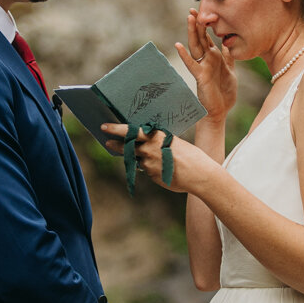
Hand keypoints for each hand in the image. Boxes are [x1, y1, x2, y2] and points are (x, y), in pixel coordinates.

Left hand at [101, 124, 217, 195]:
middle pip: (127, 146)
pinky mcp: (151, 175)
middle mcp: (149, 149)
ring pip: (137, 159)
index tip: (104, 127)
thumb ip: (158, 143)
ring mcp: (149, 164)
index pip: (131, 131)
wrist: (199, 174)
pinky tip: (163, 168)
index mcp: (155, 136)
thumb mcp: (174, 142)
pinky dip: (151, 168)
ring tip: (146, 156)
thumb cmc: (191, 156)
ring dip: (137, 158)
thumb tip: (147, 145)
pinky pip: (147, 170)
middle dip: (115, 144)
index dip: (116, 129)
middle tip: (107, 142)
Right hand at [175, 9, 236, 121]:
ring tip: (189, 19)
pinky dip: (184, 56)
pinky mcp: (200, 77)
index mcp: (214, 57)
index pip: (207, 37)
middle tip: (193, 9)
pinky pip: (191, 65)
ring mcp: (202, 67)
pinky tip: (178, 46)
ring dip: (192, 33)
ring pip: (195, 47)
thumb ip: (229, 57)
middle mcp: (206, 60)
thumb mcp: (230, 70)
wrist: (220, 111)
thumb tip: (228, 43)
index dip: (205, 25)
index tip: (203, 11)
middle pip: (200, 38)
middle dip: (197, 24)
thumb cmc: (224, 93)